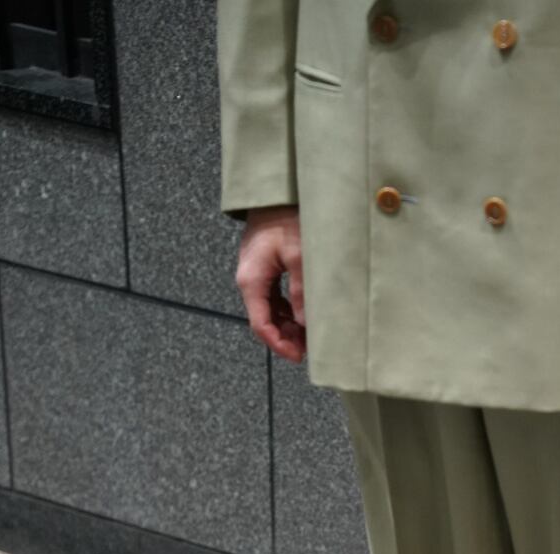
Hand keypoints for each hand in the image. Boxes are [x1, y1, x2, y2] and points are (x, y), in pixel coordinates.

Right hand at [234, 205, 305, 362]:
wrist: (276, 192)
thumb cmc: (285, 217)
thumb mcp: (299, 256)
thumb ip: (301, 292)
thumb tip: (306, 323)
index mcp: (251, 280)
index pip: (260, 325)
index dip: (279, 345)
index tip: (298, 355)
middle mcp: (250, 280)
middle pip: (264, 321)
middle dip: (285, 337)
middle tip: (309, 347)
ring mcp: (257, 274)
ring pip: (270, 311)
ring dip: (288, 325)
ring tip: (309, 333)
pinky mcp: (265, 268)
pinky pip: (274, 298)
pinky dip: (288, 310)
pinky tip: (303, 314)